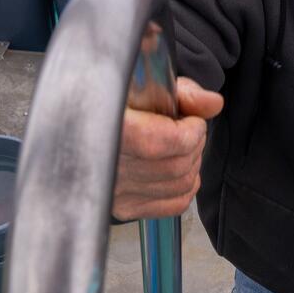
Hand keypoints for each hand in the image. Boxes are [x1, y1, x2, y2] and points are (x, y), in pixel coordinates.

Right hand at [113, 77, 223, 219]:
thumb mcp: (142, 85)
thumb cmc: (110, 101)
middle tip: (187, 129)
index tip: (190, 119)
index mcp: (113, 130)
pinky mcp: (122, 207)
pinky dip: (185, 186)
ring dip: (191, 164)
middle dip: (194, 145)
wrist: (79, 123)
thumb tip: (214, 104)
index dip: (192, 129)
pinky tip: (176, 168)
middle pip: (178, 166)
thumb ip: (182, 93)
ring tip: (181, 146)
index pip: (172, 142)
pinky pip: (174, 204)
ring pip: (180, 186)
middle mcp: (110, 167)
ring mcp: (116, 192)